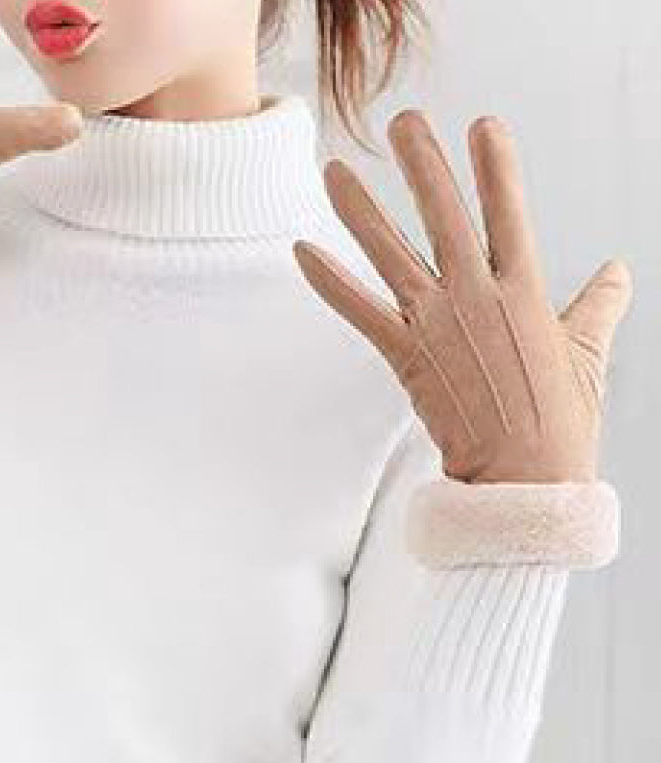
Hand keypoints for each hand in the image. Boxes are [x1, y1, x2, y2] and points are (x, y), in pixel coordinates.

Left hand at [292, 111, 632, 484]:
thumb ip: (600, 306)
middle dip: (423, 164)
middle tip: (404, 122)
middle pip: (446, 216)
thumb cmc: (560, 423)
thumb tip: (619, 271)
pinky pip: (360, 310)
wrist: (523, 481)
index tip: (483, 125)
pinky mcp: (406, 357)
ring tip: (334, 170)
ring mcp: (437, 325)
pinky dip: (329, 281)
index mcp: (526, 292)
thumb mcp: (588, 355)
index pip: (511, 213)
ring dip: (359, 209)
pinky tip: (302, 249)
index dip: (497, 167)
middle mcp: (477, 298)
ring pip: (391, 253)